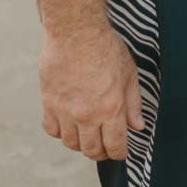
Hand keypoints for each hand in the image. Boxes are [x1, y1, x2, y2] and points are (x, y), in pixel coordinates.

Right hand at [39, 22, 142, 161]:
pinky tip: (68, 126)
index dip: (119, 154)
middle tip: (104, 148)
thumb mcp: (129, 75)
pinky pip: (52, 130)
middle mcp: (87, 115)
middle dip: (101, 153)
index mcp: (111, 109)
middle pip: (91, 150)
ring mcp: (65, 111)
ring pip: (71, 143)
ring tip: (87, 137)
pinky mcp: (48, 103)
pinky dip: (60, 133)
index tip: (120, 153)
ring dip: (81, 144)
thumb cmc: (106, 49)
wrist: (76, 33)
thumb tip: (137, 127)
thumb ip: (133, 104)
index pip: (114, 145)